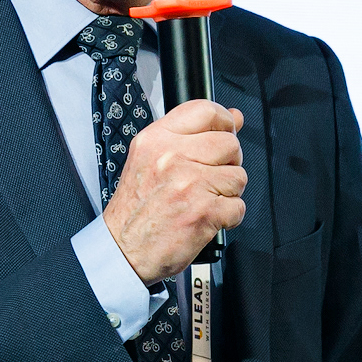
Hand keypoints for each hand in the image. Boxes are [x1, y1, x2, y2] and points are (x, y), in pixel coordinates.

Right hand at [104, 101, 245, 283]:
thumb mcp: (150, 160)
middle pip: (230, 144)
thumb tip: (233, 117)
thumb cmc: (135, 210)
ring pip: (238, 176)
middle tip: (211, 177)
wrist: (123, 250)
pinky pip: (238, 206)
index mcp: (156, 140)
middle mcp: (172, 158)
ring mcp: (190, 184)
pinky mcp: (205, 212)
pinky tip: (207, 217)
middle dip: (228, 162)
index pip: (206, 110)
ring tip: (205, 199)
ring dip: (228, 192)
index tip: (226, 132)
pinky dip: (228, 216)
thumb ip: (191, 136)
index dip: (224, 121)